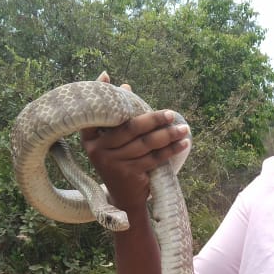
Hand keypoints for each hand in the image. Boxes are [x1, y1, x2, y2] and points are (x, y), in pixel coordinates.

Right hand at [80, 72, 189, 215]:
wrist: (124, 198)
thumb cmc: (121, 163)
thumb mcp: (115, 142)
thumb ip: (119, 118)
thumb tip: (126, 86)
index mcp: (90, 140)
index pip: (97, 115)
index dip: (102, 94)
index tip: (106, 75)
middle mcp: (98, 151)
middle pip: (130, 128)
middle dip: (153, 119)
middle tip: (170, 114)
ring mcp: (113, 163)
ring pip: (145, 144)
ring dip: (168, 135)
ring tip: (184, 129)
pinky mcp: (129, 174)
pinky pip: (154, 158)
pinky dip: (170, 150)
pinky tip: (183, 144)